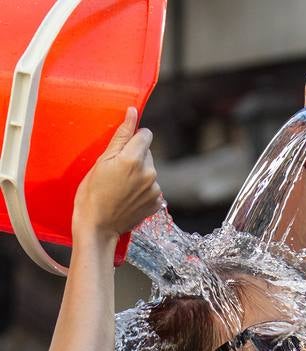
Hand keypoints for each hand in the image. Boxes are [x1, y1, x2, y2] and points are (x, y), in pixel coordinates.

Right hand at [72, 107, 162, 240]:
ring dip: (139, 175)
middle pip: (147, 153)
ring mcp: (155, 190)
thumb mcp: (102, 161)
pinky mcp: (157, 203)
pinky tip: (128, 197)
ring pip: (150, 171)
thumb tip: (133, 113)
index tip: (123, 148)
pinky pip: (152, 188)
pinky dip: (143, 190)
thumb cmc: (92, 193)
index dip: (134, 138)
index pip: (146, 135)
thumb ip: (121, 135)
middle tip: (116, 172)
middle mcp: (149, 173)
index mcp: (134, 159)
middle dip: (135, 157)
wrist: (98, 226)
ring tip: (121, 187)